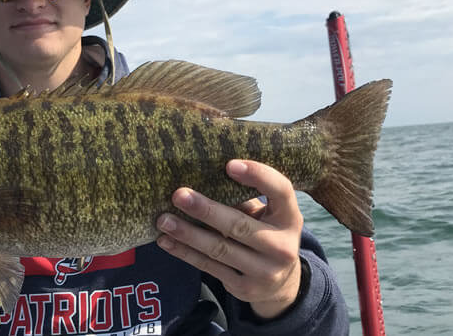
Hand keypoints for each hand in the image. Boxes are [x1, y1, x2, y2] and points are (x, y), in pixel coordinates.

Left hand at [156, 160, 303, 318]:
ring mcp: (265, 271)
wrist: (281, 284)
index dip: (258, 176)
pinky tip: (166, 240)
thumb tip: (201, 177)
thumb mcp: (266, 215)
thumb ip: (244, 199)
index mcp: (289, 218)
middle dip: (206, 210)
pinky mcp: (245, 288)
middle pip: (239, 225)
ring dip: (187, 233)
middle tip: (178, 195)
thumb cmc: (265, 233)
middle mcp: (282, 246)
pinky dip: (185, 252)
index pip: (281, 191)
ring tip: (163, 220)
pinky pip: (209, 267)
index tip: (229, 165)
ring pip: (219, 249)